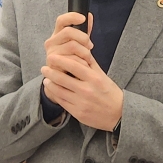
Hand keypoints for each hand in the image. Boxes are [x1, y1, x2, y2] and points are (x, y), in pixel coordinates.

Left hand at [41, 13, 122, 130]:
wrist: (118, 113)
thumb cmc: (109, 92)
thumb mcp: (102, 75)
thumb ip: (90, 63)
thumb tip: (79, 49)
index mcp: (94, 78)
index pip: (73, 66)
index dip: (60, 60)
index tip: (52, 57)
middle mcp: (87, 90)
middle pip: (63, 79)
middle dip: (50, 72)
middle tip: (44, 67)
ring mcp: (81, 103)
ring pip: (59, 91)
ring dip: (50, 84)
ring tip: (46, 79)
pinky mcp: (78, 113)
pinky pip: (62, 102)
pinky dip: (54, 94)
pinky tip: (52, 90)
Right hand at [44, 12, 94, 68]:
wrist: (65, 78)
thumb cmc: (73, 58)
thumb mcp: (79, 43)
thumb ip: (84, 30)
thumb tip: (89, 15)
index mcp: (57, 34)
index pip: (61, 20)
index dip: (72, 17)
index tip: (83, 18)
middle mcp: (51, 42)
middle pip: (68, 31)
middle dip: (84, 38)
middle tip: (90, 46)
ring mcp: (51, 53)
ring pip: (72, 45)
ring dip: (85, 52)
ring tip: (88, 58)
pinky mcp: (54, 65)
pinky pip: (72, 59)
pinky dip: (82, 62)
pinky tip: (84, 66)